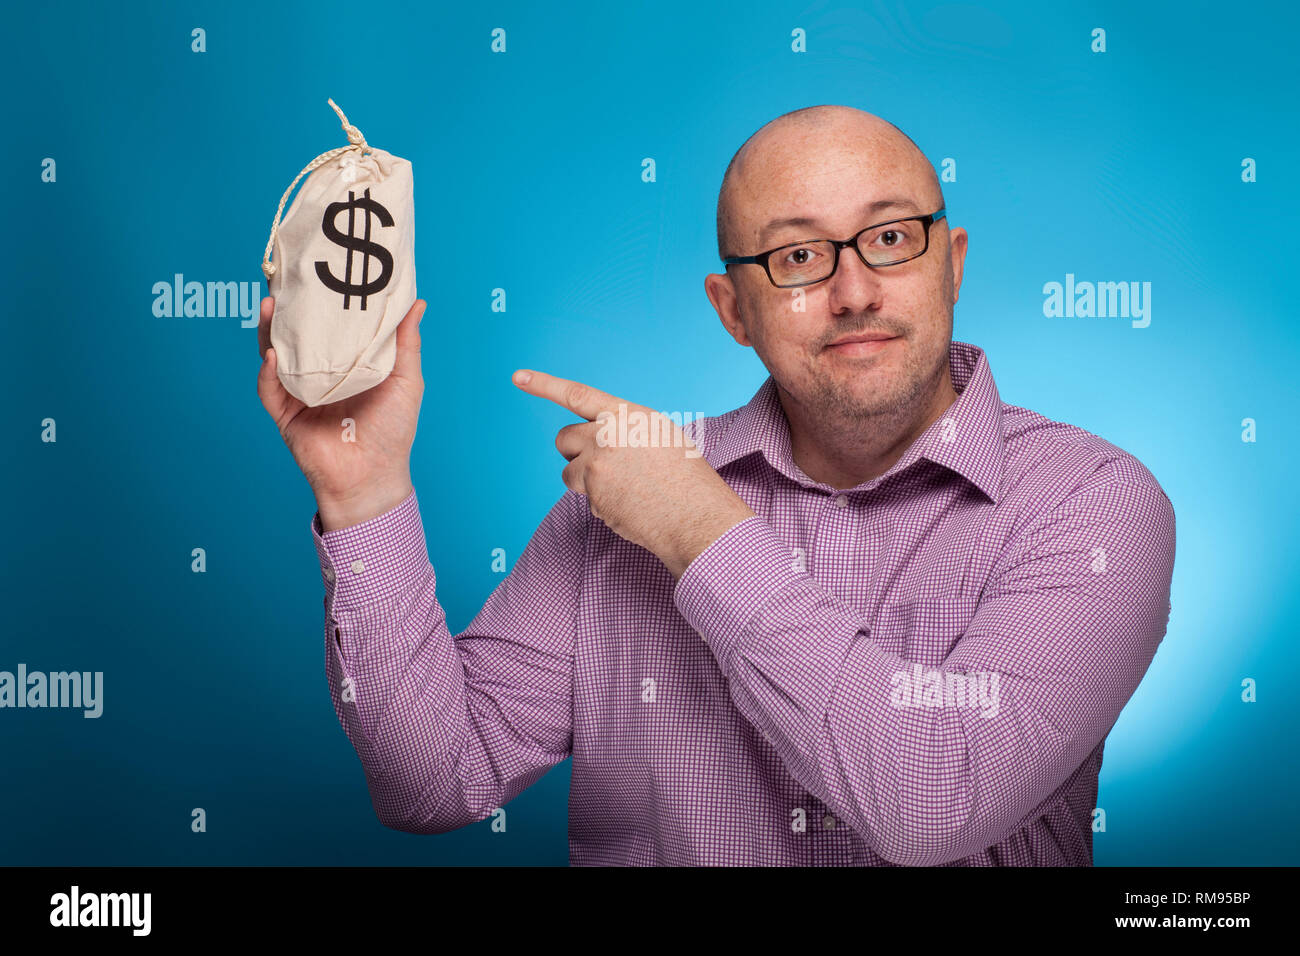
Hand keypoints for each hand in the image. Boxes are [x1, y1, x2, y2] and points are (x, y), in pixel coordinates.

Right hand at [256, 296, 427, 531]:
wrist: (373, 476)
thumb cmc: (393, 430)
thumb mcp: (405, 379)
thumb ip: (406, 342)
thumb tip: (418, 301)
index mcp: (346, 361)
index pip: (329, 324)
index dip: (321, 299)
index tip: (319, 267)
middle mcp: (319, 372)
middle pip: (296, 333)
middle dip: (287, 306)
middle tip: (284, 276)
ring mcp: (299, 391)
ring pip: (275, 354)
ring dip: (269, 329)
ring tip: (270, 302)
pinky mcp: (285, 413)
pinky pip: (270, 388)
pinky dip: (270, 370)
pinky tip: (273, 353)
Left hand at [512, 369, 755, 578]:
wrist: (696, 516)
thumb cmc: (687, 479)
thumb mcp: (662, 436)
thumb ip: (627, 429)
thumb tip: (601, 438)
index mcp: (627, 415)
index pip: (577, 394)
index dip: (545, 385)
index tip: (518, 377)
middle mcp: (607, 435)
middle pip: (564, 438)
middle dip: (573, 452)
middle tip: (597, 464)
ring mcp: (596, 466)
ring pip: (570, 472)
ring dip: (586, 480)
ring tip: (623, 489)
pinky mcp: (592, 495)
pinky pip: (586, 498)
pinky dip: (602, 504)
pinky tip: (631, 507)